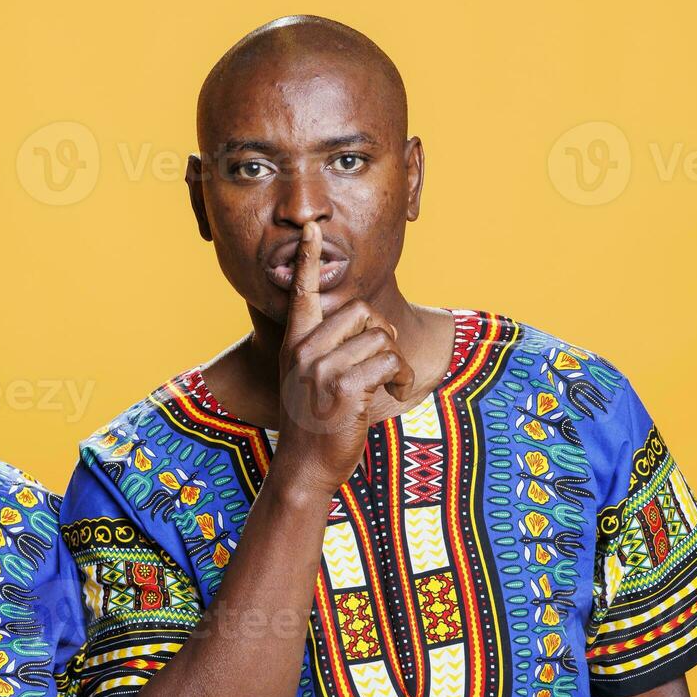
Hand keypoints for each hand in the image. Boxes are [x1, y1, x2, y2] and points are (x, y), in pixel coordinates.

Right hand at [274, 221, 413, 497]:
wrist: (304, 467)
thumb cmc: (314, 424)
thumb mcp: (309, 380)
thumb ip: (325, 350)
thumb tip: (367, 327)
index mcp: (295, 343)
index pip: (302, 292)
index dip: (310, 259)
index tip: (313, 229)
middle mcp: (304, 350)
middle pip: (359, 311)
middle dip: (382, 335)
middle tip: (383, 363)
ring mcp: (320, 368)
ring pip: (379, 337)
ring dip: (395, 362)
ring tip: (389, 383)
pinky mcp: (343, 387)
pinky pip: (388, 361)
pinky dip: (401, 377)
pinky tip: (394, 393)